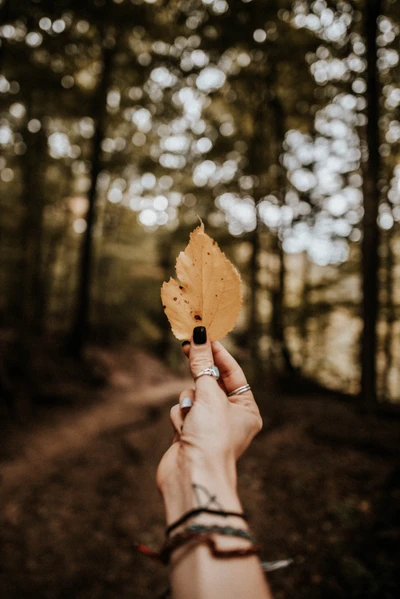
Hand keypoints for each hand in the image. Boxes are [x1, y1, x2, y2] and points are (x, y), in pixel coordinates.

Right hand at [157, 326, 261, 500]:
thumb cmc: (211, 437)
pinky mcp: (190, 433)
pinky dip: (180, 418)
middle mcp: (230, 417)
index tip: (204, 335)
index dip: (218, 354)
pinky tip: (183, 433)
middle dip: (200, 376)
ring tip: (192, 418)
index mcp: (246, 409)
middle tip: (187, 345)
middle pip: (211, 383)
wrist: (193, 477)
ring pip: (192, 396)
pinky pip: (182, 411)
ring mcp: (208, 426)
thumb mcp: (209, 395)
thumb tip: (200, 336)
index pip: (233, 373)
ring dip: (189, 402)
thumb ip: (202, 365)